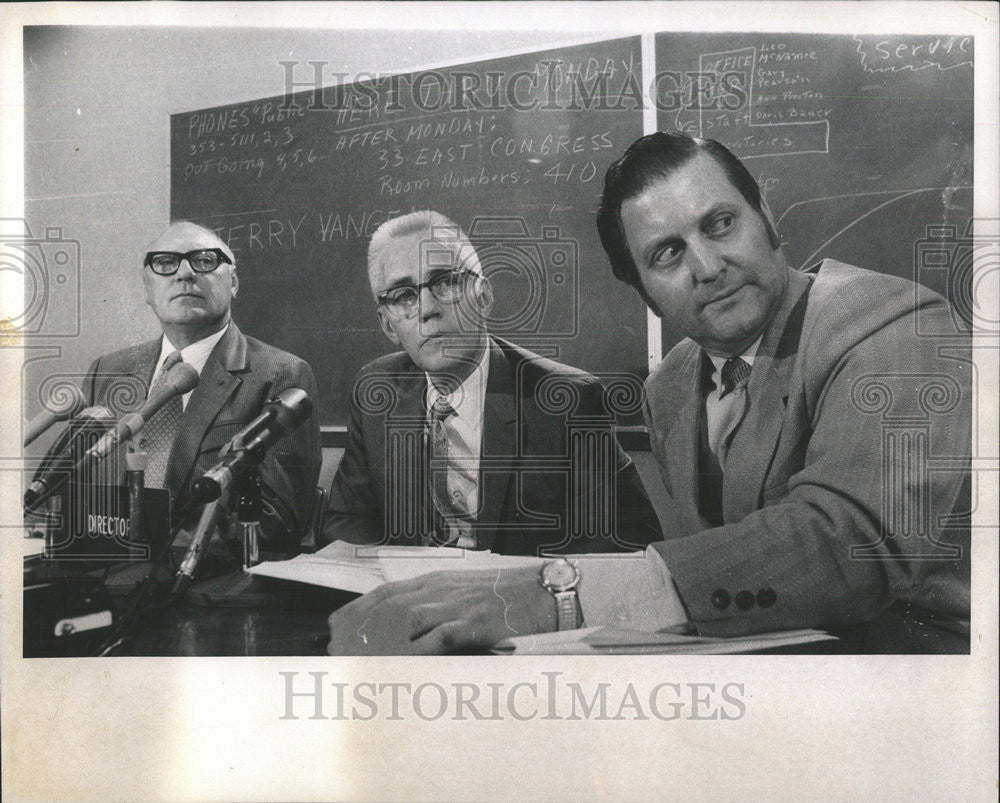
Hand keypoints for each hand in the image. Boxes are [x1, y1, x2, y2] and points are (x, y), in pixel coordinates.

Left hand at [327, 566, 556, 654]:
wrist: (545, 590)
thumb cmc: (505, 594)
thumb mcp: (463, 591)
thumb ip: (435, 602)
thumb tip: (405, 623)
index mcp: (436, 582)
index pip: (386, 592)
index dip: (358, 609)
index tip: (335, 625)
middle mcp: (441, 590)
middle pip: (389, 606)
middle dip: (360, 628)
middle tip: (339, 648)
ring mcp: (458, 605)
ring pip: (408, 619)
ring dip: (380, 640)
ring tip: (360, 659)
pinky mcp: (476, 622)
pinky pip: (442, 635)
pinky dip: (419, 649)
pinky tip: (403, 663)